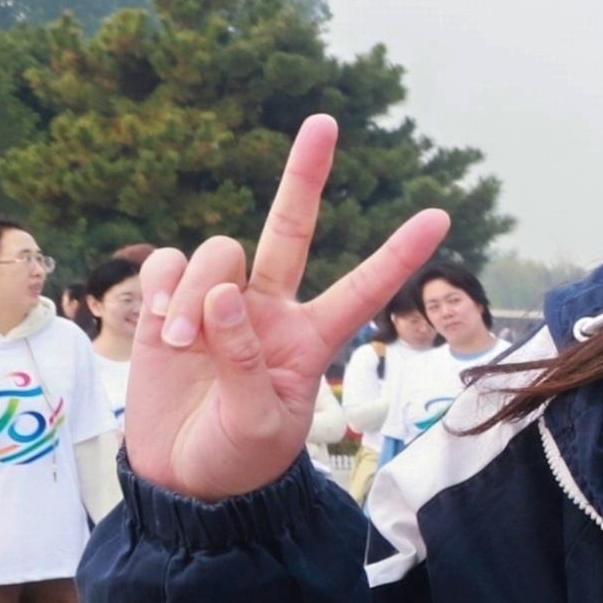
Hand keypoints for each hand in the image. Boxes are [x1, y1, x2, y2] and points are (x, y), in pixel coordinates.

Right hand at [131, 117, 452, 503]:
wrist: (182, 481)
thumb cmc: (237, 459)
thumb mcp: (260, 426)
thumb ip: (249, 365)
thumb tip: (224, 297)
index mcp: (312, 338)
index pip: (365, 288)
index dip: (400, 254)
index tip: (443, 216)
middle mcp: (271, 309)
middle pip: (293, 227)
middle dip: (307, 174)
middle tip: (325, 121)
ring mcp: (221, 303)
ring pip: (220, 252)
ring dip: (194, 289)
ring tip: (181, 342)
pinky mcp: (169, 304)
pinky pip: (167, 264)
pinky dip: (160, 284)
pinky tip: (158, 322)